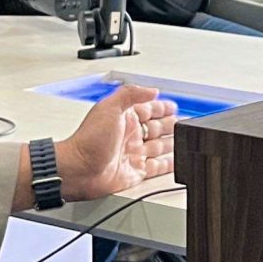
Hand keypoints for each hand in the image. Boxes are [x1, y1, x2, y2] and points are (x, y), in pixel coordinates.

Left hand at [58, 83, 177, 199]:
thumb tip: (151, 90)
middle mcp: (129, 135)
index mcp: (124, 117)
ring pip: (158, 147)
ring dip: (171, 144)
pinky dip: (167, 165)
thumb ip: (131, 94)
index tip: (173, 106)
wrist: (79, 170)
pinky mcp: (134, 172)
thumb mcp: (110, 107)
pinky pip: (156, 167)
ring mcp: (132, 154)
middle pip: (156, 128)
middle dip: (169, 124)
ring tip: (183, 141)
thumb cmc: (88, 140)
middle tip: (182, 123)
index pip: (148, 109)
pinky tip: (174, 162)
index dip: (161, 107)